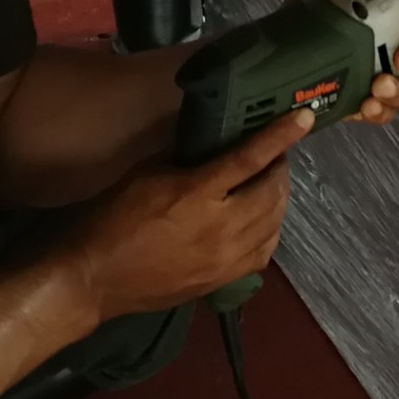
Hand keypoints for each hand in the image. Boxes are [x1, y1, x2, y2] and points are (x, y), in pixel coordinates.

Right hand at [68, 110, 312, 316]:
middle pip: (272, 192)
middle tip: (274, 155)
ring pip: (275, 223)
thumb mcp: (146, 173)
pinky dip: (270, 231)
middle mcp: (222, 228)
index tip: (304, 118)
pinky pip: (264, 252)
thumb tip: (214, 144)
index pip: (251, 158)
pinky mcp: (224, 280)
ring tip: (268, 185)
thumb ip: (187, 158)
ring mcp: (226, 259)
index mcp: (198, 195)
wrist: (94, 278)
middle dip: (279, 168)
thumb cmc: (113, 218)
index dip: (281, 135)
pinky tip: (261, 221)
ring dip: (278, 199)